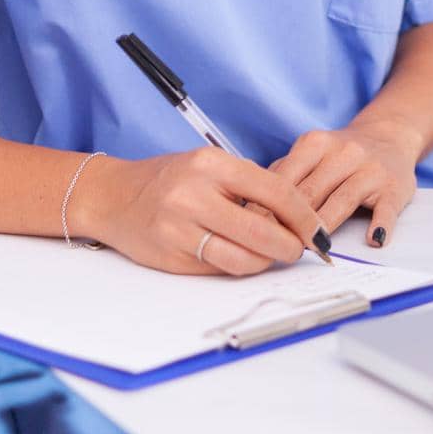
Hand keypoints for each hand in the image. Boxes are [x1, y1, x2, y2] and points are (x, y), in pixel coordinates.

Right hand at [73, 148, 330, 276]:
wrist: (112, 196)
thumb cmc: (168, 180)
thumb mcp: (207, 166)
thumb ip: (246, 186)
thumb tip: (295, 216)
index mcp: (211, 164)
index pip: (274, 190)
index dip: (304, 216)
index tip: (320, 231)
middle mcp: (195, 193)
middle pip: (262, 230)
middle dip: (290, 246)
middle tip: (301, 250)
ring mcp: (180, 227)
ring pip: (243, 257)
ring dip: (266, 262)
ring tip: (271, 256)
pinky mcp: (171, 255)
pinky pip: (218, 269)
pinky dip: (238, 268)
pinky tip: (242, 259)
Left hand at [269, 116, 422, 248]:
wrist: (389, 135)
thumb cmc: (341, 154)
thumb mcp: (312, 151)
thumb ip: (286, 172)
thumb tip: (251, 204)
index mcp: (315, 144)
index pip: (286, 180)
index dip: (269, 209)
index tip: (255, 233)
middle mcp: (343, 153)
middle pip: (311, 193)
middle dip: (292, 224)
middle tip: (277, 249)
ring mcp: (370, 169)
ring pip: (342, 202)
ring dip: (324, 229)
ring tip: (312, 251)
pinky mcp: (394, 187)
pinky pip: (386, 209)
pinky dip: (380, 225)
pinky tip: (372, 241)